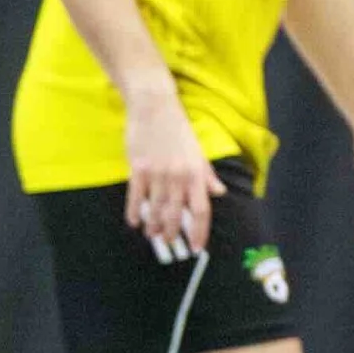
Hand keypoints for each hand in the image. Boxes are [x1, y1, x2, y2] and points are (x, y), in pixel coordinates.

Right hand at [123, 84, 223, 262]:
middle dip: (172, 233)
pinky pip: (136, 197)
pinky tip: (134, 222)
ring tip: (152, 234)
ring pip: (155, 209)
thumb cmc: (177, 127)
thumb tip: (219, 192)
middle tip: (168, 241)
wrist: (154, 105)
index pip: (201, 210)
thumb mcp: (197, 151)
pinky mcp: (138, 168)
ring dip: (153, 226)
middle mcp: (178, 176)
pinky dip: (135, 212)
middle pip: (176, 215)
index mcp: (196, 173)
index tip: (196, 247)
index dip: (199, 232)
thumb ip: (207, 175)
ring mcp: (157, 173)